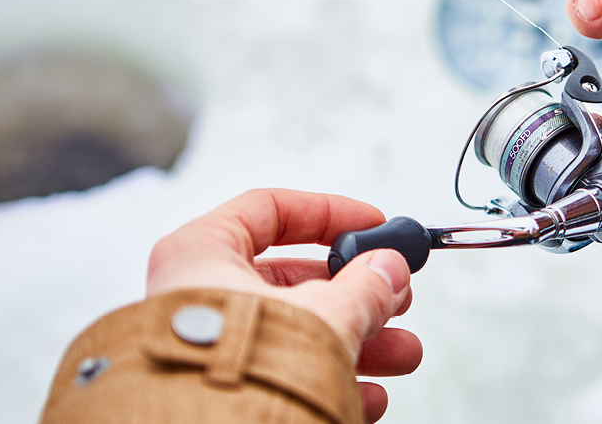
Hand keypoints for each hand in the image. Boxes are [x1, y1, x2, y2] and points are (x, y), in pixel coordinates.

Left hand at [146, 189, 420, 422]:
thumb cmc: (239, 372)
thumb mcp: (325, 314)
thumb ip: (364, 286)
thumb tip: (388, 270)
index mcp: (202, 255)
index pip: (269, 208)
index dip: (329, 212)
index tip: (372, 224)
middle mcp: (199, 297)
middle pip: (293, 279)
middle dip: (358, 292)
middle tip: (394, 295)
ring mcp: (211, 345)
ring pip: (296, 331)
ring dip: (358, 341)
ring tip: (402, 354)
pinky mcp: (225, 387)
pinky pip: (284, 373)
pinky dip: (329, 377)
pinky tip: (368, 393)